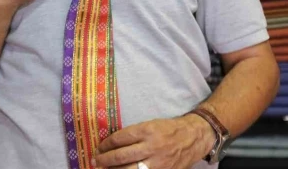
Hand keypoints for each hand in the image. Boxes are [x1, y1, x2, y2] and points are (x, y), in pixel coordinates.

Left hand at [93, 115, 213, 168]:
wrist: (192, 138)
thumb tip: (112, 144)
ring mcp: (157, 163)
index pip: (120, 138)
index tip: (99, 147)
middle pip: (121, 156)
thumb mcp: (151, 125)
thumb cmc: (168, 129)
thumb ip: (134, 134)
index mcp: (147, 130)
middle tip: (95, 161)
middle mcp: (151, 146)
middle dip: (105, 160)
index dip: (106, 144)